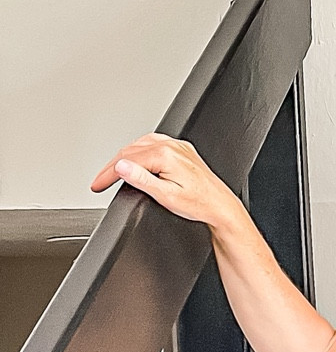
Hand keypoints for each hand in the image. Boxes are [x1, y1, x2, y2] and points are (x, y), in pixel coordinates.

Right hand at [91, 132, 243, 234]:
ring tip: (113, 171)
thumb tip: (121, 167)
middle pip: (131, 150)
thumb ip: (141, 179)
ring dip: (124, 156)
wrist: (222, 207)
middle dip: (112, 166)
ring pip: (141, 145)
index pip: (127, 160)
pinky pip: (154, 144)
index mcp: (166, 155)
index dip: (107, 174)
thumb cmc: (200, 204)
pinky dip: (139, 151)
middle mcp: (172, 146)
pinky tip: (135, 159)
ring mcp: (178, 146)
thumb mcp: (166, 195)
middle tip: (100, 181)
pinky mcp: (183, 151)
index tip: (96, 185)